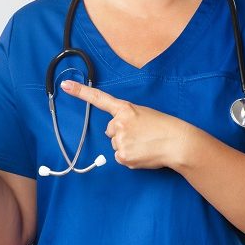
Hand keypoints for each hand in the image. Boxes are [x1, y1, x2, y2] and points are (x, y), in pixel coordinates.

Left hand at [59, 80, 196, 169]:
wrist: (179, 143)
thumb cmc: (165, 127)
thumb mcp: (144, 114)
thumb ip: (126, 119)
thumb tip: (115, 134)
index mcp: (125, 109)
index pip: (99, 98)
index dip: (80, 92)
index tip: (65, 86)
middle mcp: (118, 123)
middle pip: (110, 131)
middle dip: (122, 133)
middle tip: (142, 134)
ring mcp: (120, 140)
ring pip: (116, 145)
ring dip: (128, 146)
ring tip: (146, 144)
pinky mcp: (123, 156)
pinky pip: (121, 157)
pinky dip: (130, 157)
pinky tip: (143, 153)